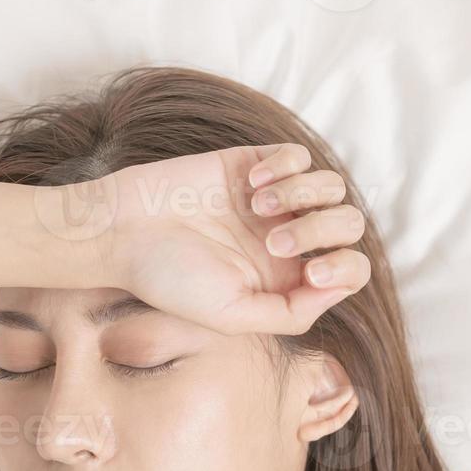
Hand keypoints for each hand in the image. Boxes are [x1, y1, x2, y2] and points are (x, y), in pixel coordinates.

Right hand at [66, 143, 371, 335]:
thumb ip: (289, 313)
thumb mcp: (231, 315)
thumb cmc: (169, 279)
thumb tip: (336, 290)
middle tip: (275, 242)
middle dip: (323, 230)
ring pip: (331, 187)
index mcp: (286, 281)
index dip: (346, 269)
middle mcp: (285, 240)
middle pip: (348, 225)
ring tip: (258, 206)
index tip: (313, 272)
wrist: (122, 231)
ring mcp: (272, 202)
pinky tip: (252, 183)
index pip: (349, 271)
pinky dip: (286, 165)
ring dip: (303, 195)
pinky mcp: (252, 165)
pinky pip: (300, 155)